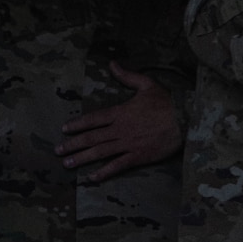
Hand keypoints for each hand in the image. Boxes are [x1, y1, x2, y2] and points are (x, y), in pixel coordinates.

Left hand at [57, 65, 182, 180]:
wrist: (184, 120)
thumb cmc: (166, 102)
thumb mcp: (146, 84)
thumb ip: (127, 76)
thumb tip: (112, 64)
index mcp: (120, 112)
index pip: (93, 119)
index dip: (78, 124)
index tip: (64, 129)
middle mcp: (120, 129)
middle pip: (92, 137)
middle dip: (73, 144)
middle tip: (58, 151)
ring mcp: (128, 144)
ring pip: (100, 152)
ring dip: (82, 158)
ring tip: (68, 164)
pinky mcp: (138, 156)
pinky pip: (118, 166)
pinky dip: (104, 172)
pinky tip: (92, 178)